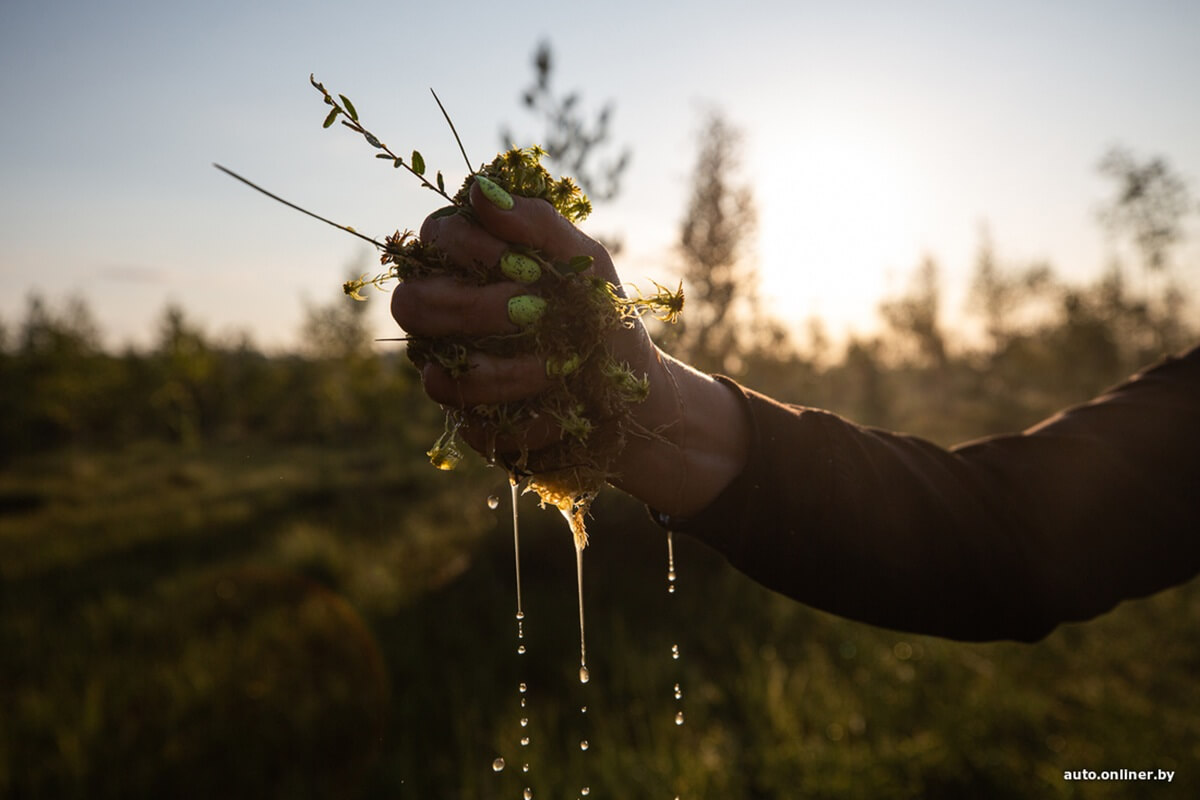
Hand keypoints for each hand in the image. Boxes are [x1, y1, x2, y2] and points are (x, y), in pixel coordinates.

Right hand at [391, 182, 748, 516]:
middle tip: (534, 313)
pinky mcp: (470, 423)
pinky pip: (473, 425)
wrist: (634, 396)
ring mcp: (452, 373)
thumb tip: (479, 191)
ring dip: (504, 373)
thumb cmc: (603, 318)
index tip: (524, 266)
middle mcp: (446, 319)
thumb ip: (539, 225)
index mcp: (468, 267)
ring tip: (561, 367)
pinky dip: (527, 419)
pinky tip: (563, 409)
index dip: (469, 249)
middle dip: (473, 310)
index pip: (435, 239)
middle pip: (413, 306)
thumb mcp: (587, 265)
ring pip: (437, 377)